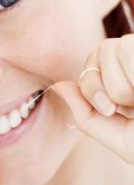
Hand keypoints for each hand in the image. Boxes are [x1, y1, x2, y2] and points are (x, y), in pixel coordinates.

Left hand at [52, 33, 133, 163]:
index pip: (90, 63)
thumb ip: (85, 116)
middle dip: (109, 83)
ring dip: (127, 81)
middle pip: (100, 50)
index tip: (109, 108)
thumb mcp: (119, 138)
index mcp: (123, 81)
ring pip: (117, 45)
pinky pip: (131, 46)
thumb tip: (57, 85)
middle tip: (132, 105)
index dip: (91, 84)